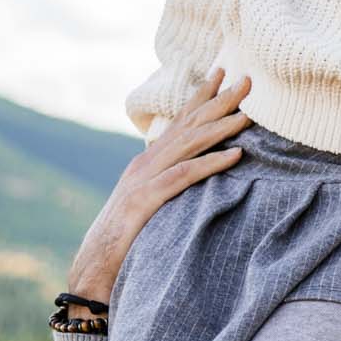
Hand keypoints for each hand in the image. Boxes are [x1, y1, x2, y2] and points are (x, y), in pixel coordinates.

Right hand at [65, 71, 251, 304]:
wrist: (92, 268)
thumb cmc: (125, 242)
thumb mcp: (150, 208)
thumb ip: (168, 189)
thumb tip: (192, 182)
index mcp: (147, 162)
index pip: (179, 122)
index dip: (201, 97)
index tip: (223, 73)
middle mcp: (145, 163)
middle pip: (187, 125)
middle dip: (218, 101)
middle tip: (247, 80)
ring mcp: (143, 179)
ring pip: (188, 145)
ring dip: (221, 128)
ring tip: (249, 116)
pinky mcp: (146, 200)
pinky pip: (184, 177)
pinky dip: (211, 164)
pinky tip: (236, 155)